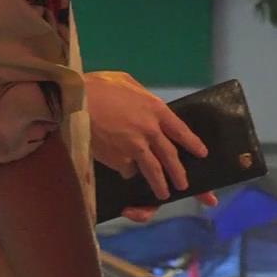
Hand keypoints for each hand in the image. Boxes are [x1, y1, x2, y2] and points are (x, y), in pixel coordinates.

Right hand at [85, 70, 208, 204]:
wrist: (75, 101)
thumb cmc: (97, 87)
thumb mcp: (126, 82)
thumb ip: (140, 96)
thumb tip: (143, 104)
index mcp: (155, 109)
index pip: (180, 130)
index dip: (193, 143)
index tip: (201, 153)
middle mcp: (150, 130)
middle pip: (170, 156)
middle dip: (179, 172)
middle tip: (184, 184)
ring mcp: (136, 147)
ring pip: (153, 170)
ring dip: (160, 184)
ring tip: (163, 194)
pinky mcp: (120, 160)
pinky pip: (127, 170)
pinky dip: (126, 170)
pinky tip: (120, 167)